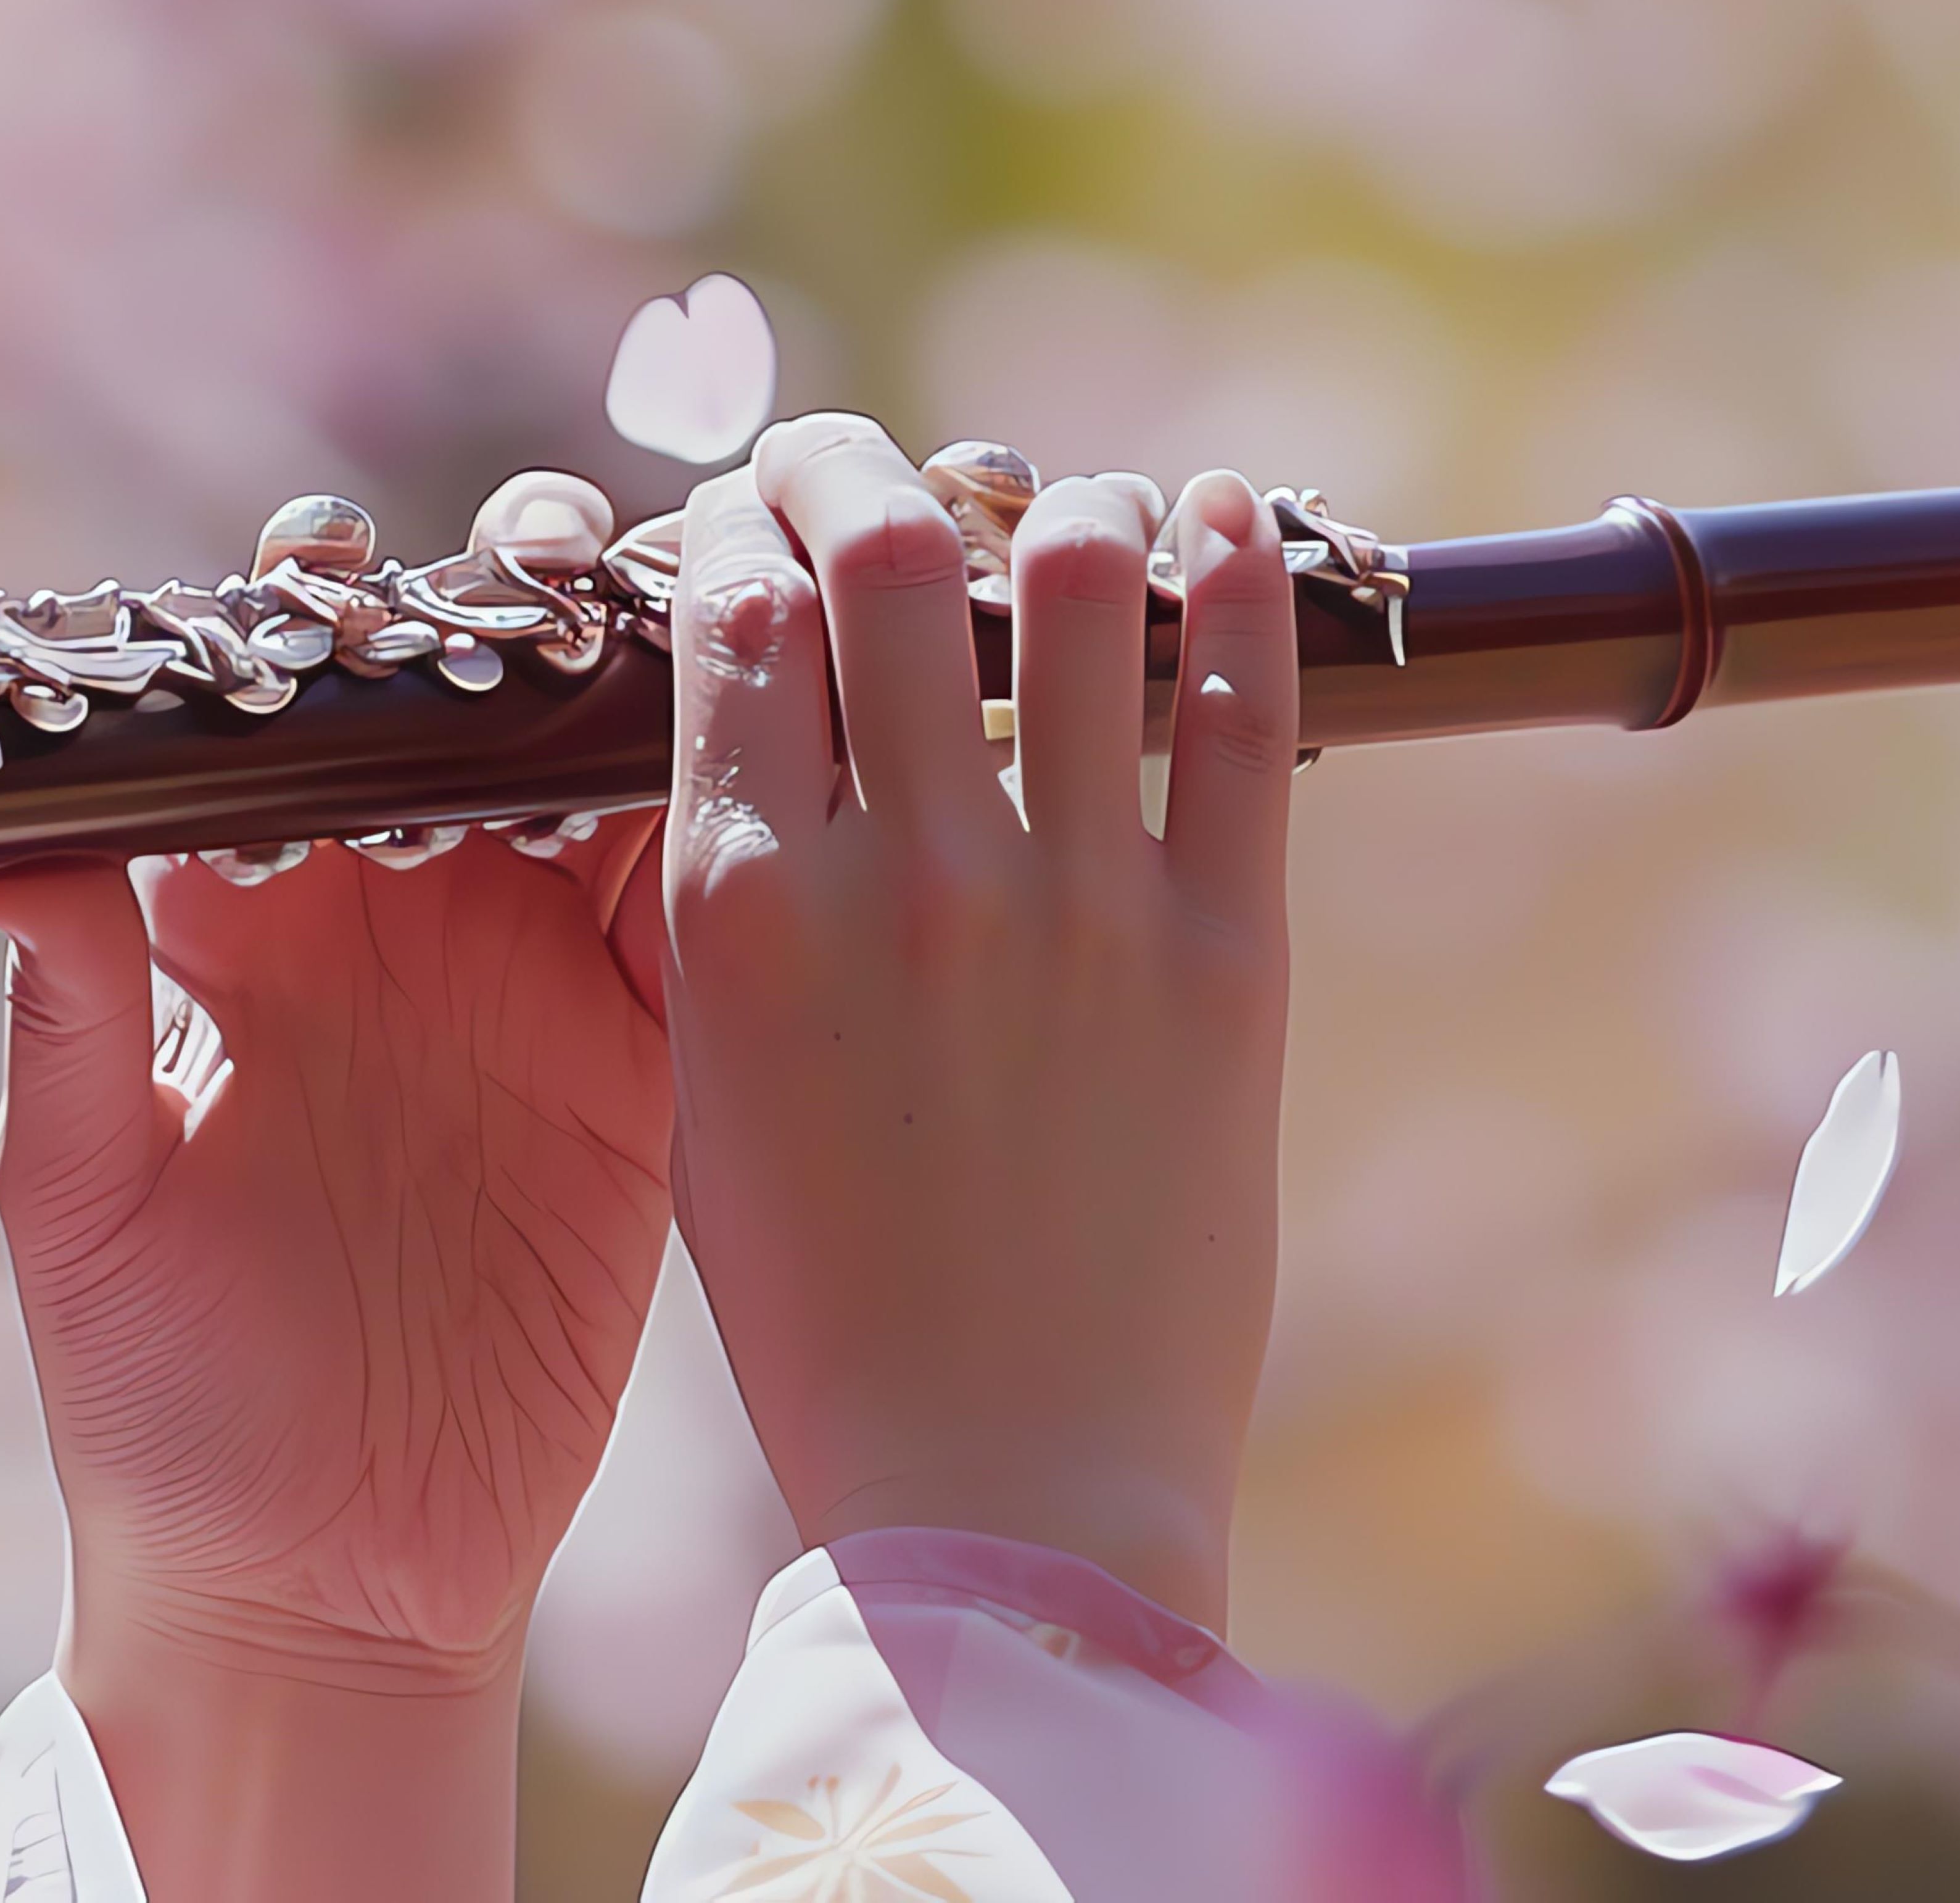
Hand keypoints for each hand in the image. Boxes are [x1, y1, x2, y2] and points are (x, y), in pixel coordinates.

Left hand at [0, 485, 673, 1898]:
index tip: (324, 572)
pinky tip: (773, 756)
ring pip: (601, 786)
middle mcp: (401, 932)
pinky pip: (708, 924)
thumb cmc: (158, 1408)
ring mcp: (535, 995)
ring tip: (662, 607)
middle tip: (530, 555)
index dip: (308, 631)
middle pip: (465, 717)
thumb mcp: (82, 1205)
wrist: (313, 1585)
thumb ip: (63, 1020)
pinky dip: (745, 832)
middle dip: (500, 612)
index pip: (282, 728)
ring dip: (634, 686)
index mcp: (253, 936)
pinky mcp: (645, 1077)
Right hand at [661, 415, 1299, 1631]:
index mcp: (747, 910)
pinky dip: (1234, 570)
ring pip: (1076, 582)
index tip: (760, 515)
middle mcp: (908, 874)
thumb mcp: (719, 1086)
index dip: (744, 528)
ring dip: (1061, 504)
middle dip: (867, 469)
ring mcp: (1078, 907)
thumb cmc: (833, 1307)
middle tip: (871, 469)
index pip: (732, 617)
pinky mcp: (1228, 956)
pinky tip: (1221, 508)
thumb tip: (761, 716)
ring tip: (1059, 507)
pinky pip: (1240, 704)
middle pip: (886, 556)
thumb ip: (732, 893)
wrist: (1005, 1490)